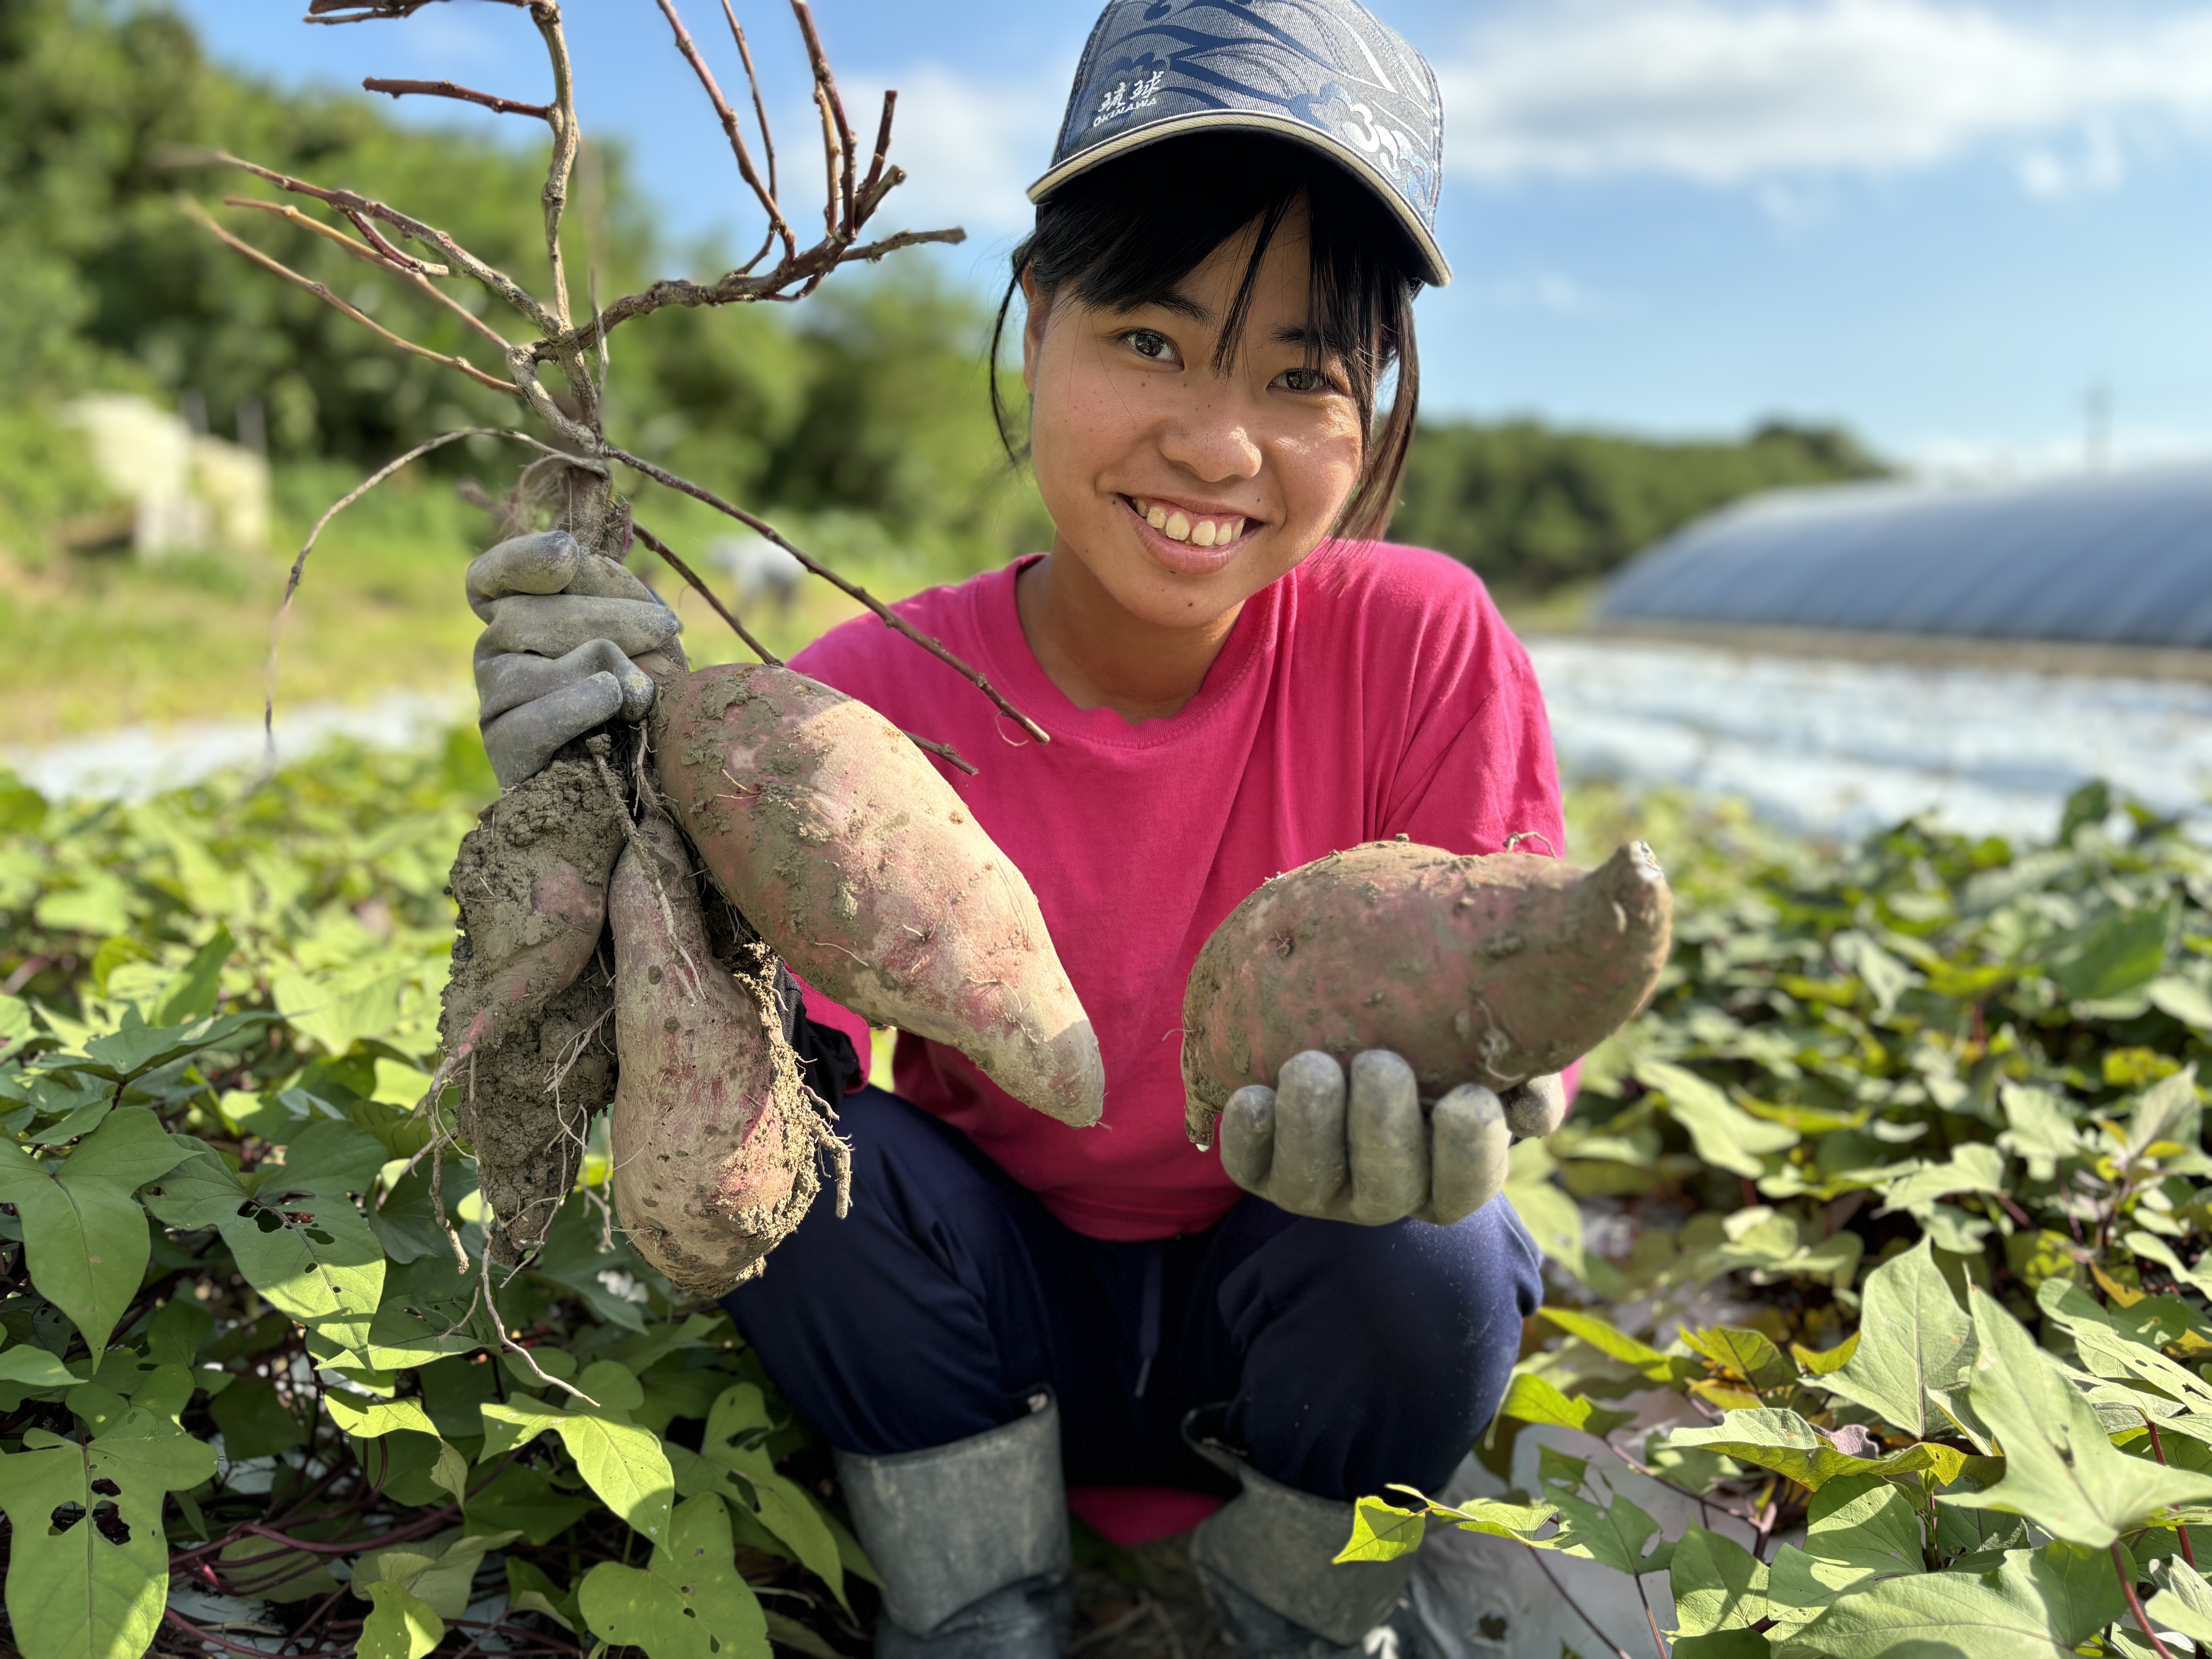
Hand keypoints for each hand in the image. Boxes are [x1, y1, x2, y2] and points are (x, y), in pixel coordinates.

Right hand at [469, 530, 685, 787]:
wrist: (654, 782)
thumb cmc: (649, 699)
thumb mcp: (641, 631)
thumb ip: (605, 588)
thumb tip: (572, 553)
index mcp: (520, 616)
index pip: (493, 578)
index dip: (522, 562)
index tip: (568, 553)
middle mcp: (494, 654)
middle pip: (524, 615)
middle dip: (606, 617)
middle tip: (666, 627)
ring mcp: (493, 700)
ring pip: (533, 667)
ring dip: (606, 671)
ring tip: (642, 694)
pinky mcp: (504, 749)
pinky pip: (533, 719)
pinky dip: (583, 707)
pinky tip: (612, 705)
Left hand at [1218, 1051, 1563, 1225]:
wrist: (1357, 1043)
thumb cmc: (1443, 1055)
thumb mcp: (1489, 1061)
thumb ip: (1523, 1077)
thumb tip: (1533, 1108)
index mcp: (1451, 1178)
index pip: (1468, 1184)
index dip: (1470, 1149)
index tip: (1467, 1096)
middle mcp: (1386, 1196)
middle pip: (1387, 1186)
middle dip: (1383, 1126)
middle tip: (1381, 1062)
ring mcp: (1322, 1191)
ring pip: (1312, 1182)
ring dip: (1312, 1124)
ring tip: (1312, 1065)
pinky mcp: (1264, 1172)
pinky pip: (1248, 1168)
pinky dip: (1247, 1134)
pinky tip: (1250, 1094)